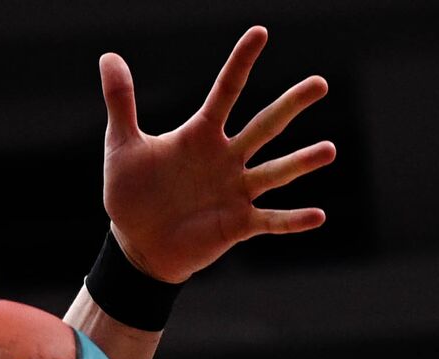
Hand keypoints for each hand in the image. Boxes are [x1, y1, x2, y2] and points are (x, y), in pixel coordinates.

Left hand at [100, 26, 335, 282]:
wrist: (138, 245)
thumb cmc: (132, 194)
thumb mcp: (122, 145)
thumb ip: (121, 101)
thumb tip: (109, 56)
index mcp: (201, 136)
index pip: (226, 92)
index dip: (241, 62)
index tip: (260, 33)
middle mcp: (226, 159)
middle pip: (264, 126)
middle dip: (291, 105)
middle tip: (320, 84)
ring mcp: (235, 192)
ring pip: (275, 173)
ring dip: (301, 162)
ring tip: (329, 150)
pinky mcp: (238, 224)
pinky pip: (270, 221)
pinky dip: (292, 220)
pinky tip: (318, 215)